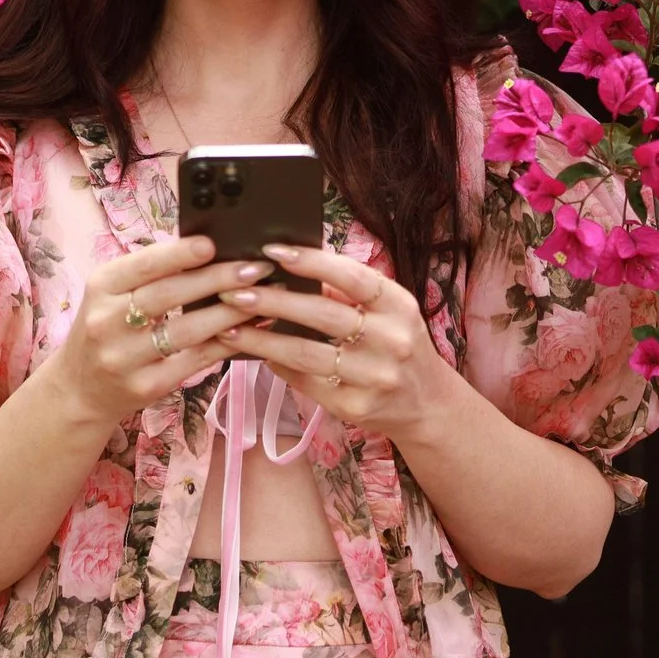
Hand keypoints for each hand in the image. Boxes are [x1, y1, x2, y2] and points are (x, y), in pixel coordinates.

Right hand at [39, 236, 271, 427]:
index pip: (144, 265)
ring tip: (261, 298)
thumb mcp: (112, 295)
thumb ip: (149, 273)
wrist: (81, 389)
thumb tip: (207, 249)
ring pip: (186, 330)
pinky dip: (224, 344)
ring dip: (229, 313)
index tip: (213, 244)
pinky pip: (194, 361)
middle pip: (169, 295)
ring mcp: (125, 358)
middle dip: (216, 279)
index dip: (179, 254)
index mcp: (101, 287)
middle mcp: (107, 321)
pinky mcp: (146, 386)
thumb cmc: (107, 329)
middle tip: (254, 268)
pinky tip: (247, 331)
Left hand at [216, 244, 457, 439]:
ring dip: (262, 338)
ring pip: (306, 353)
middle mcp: (391, 340)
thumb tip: (291, 264)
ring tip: (230, 326)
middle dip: (273, 300)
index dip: (312, 261)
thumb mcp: (389, 311)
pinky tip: (256, 354)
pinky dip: (277, 365)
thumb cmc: (397, 344)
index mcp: (398, 305)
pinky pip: (305, 382)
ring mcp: (373, 377)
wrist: (428, 405)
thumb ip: (348, 290)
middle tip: (233, 291)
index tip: (272, 250)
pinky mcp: (354, 406)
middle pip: (322, 314)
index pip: (352, 276)